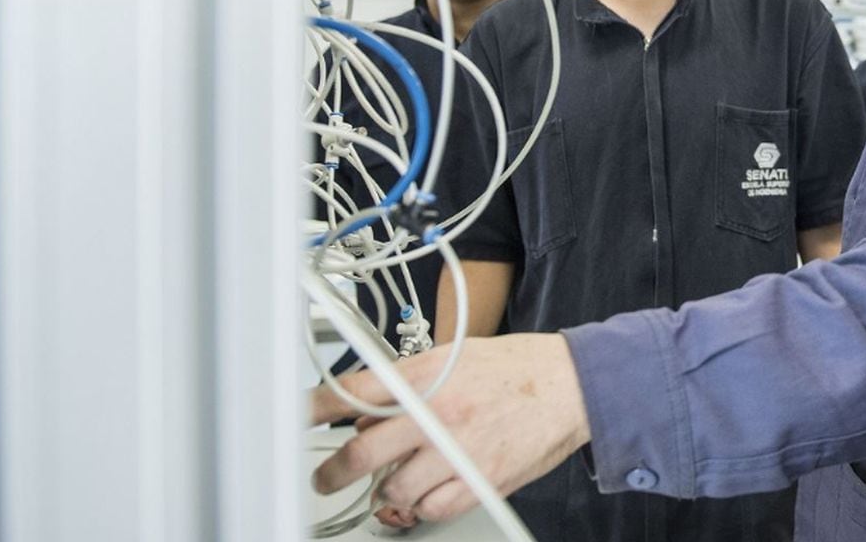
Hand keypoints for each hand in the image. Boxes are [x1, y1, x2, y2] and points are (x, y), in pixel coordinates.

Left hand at [310, 334, 592, 522]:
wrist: (569, 384)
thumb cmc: (514, 370)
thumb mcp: (454, 356)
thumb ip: (408, 383)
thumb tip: (367, 414)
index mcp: (427, 376)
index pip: (354, 392)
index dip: (314, 409)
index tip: (296, 420)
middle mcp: (438, 414)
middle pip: (362, 453)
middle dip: (333, 473)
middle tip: (325, 479)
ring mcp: (458, 451)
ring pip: (393, 489)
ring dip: (386, 490)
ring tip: (395, 480)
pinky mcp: (479, 481)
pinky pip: (430, 509)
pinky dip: (421, 506)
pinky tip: (427, 491)